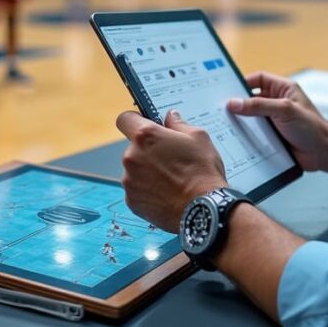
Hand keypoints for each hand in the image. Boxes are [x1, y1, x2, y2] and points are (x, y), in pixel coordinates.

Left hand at [116, 110, 226, 231]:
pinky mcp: (132, 201)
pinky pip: (137, 190)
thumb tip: (170, 117)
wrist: (203, 209)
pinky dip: (148, 191)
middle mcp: (131, 157)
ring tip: (171, 180)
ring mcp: (129, 181)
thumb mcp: (198, 137)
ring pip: (135, 170)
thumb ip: (179, 124)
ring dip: (148, 171)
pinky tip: (167, 194)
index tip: (145, 126)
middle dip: (148, 150)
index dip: (135, 121)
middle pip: (133, 148)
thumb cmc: (202, 171)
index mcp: (146, 136)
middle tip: (171, 158)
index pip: (125, 119)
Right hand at [227, 72, 327, 171]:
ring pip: (252, 117)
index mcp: (284, 89)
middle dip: (240, 104)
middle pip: (252, 98)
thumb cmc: (312, 128)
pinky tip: (237, 139)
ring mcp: (275, 120)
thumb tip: (235, 102)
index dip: (244, 82)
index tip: (229, 91)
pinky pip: (255, 132)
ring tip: (226, 125)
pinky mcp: (272, 136)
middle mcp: (278, 102)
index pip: (259, 79)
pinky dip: (247, 135)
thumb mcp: (284, 111)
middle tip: (223, 109)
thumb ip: (259, 105)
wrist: (323, 154)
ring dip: (242, 121)